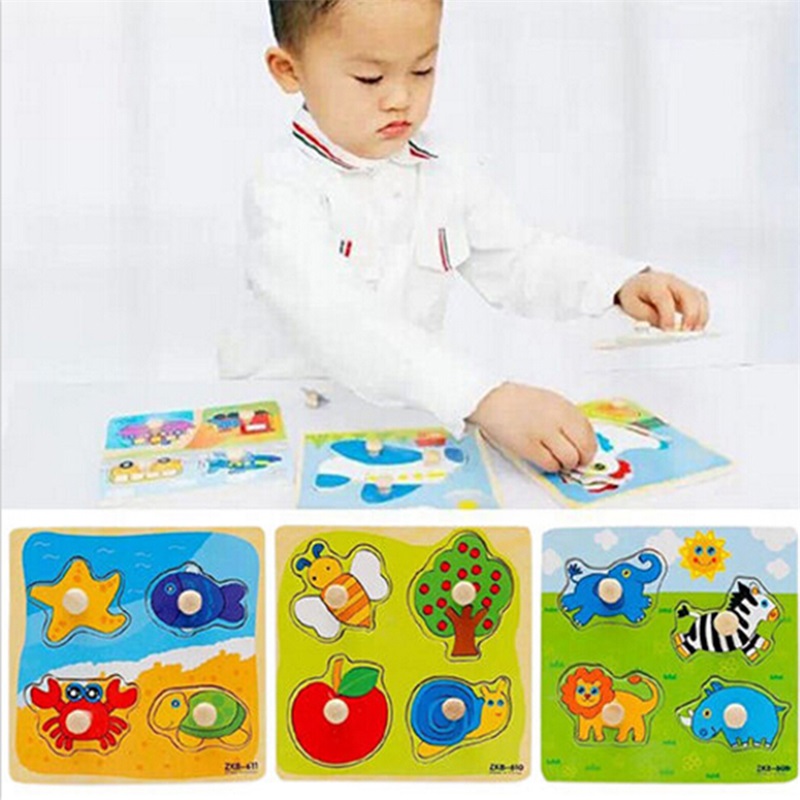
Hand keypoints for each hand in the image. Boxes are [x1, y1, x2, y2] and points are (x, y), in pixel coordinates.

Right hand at [469, 383, 595, 472]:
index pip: (589, 433)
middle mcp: (557, 420)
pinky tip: (545, 459)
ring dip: (565, 464)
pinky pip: (550, 464)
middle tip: (575, 461)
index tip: (585, 452)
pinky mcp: (528, 447)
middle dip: (582, 459)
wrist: (493, 399)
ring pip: (569, 459)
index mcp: (564, 407)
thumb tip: (580, 441)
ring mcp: (543, 433)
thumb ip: (567, 418)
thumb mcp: (550, 402)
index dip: (590, 447)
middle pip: (584, 448)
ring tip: (557, 460)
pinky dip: (551, 466)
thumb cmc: (519, 401)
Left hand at [616, 269, 708, 330]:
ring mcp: (681, 285)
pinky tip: (697, 325)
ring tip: (695, 331)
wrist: (636, 282)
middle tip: (686, 332)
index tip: (668, 331)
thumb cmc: (634, 294)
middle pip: (688, 294)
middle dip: (690, 315)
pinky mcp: (688, 292)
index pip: (664, 298)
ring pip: (698, 297)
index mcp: (653, 284)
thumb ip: (647, 316)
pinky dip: (702, 313)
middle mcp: (670, 282)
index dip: (668, 316)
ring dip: (700, 315)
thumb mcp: (631, 306)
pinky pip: (700, 300)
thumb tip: (664, 326)